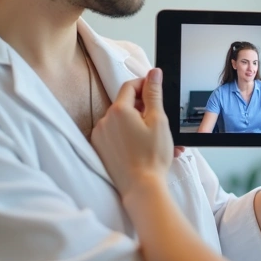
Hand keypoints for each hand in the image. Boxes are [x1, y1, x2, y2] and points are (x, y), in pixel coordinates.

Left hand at [91, 68, 173, 195]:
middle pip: (125, 104)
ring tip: (157, 139)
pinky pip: (115, 136)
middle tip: (160, 120)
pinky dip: (129, 137)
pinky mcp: (100, 150)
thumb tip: (153, 73)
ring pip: (121, 122)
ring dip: (138, 125)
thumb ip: (154, 93)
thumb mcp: (158, 120)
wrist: (141, 188)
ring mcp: (100, 136)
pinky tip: (144, 147)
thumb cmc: (152, 157)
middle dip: (143, 108)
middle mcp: (104, 121)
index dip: (144, 85)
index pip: (129, 86)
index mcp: (118, 110)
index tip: (155, 90)